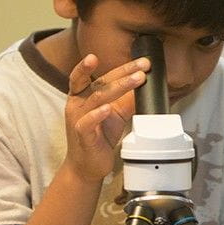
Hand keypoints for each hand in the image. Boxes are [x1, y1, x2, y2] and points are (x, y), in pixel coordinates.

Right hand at [63, 54, 148, 182]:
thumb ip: (127, 99)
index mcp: (83, 94)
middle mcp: (78, 103)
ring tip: (136, 79)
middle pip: (99, 82)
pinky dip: (97, 114)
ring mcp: (78, 118)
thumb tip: (145, 85)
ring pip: (96, 98)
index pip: (99, 75)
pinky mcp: (82, 135)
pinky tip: (107, 108)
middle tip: (142, 65)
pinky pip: (87, 122)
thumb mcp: (117, 113)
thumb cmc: (100, 135)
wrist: (88, 165)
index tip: (136, 60)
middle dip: (122, 72)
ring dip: (117, 87)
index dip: (118, 66)